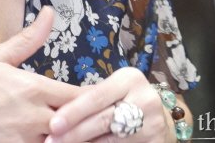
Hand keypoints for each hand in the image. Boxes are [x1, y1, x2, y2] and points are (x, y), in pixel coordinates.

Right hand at [0, 7, 80, 141]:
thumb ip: (28, 39)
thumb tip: (49, 13)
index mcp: (33, 89)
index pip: (79, 95)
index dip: (90, 97)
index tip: (98, 96)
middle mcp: (35, 118)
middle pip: (76, 122)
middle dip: (84, 120)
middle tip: (91, 116)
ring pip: (62, 142)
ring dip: (68, 136)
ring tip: (74, 130)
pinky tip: (50, 140)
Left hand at [44, 66, 172, 142]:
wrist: (162, 118)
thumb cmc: (127, 99)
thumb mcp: (113, 89)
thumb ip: (91, 96)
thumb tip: (56, 108)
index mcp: (130, 79)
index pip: (97, 97)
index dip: (74, 112)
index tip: (53, 124)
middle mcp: (145, 99)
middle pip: (103, 121)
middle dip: (75, 133)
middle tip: (52, 142)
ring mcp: (153, 125)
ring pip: (111, 141)